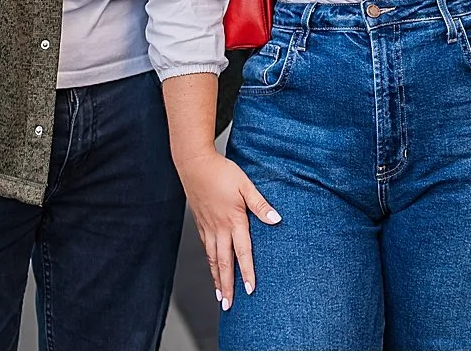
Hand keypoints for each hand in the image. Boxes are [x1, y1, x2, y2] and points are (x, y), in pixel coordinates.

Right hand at [177, 149, 280, 309]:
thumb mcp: (246, 185)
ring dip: (216, 278)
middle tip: (227, 306)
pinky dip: (210, 262)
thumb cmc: (222, 173)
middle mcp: (219, 228)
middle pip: (223, 263)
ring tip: (219, 295)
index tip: (249, 290)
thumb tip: (276, 219)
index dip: (246, 272)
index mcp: (233, 220)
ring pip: (212, 259)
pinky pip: (206, 248)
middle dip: (226, 286)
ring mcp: (208, 227)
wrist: (194, 165)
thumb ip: (260, 204)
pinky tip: (212, 268)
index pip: (242, 252)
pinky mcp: (201, 223)